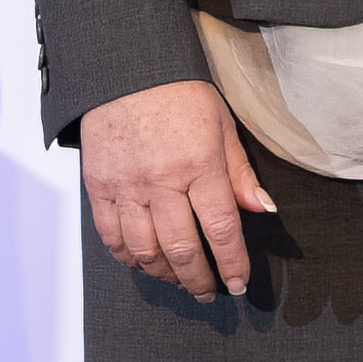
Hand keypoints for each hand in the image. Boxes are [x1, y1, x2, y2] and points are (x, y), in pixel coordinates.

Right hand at [80, 76, 265, 301]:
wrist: (126, 70)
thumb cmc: (179, 94)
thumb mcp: (222, 125)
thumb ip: (239, 173)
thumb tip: (263, 209)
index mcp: (200, 164)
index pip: (221, 229)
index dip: (232, 263)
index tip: (238, 283)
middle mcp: (162, 180)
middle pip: (182, 249)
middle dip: (198, 279)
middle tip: (209, 291)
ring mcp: (127, 186)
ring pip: (145, 251)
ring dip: (164, 274)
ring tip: (179, 280)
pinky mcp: (99, 186)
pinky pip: (112, 236)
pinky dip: (128, 257)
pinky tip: (143, 262)